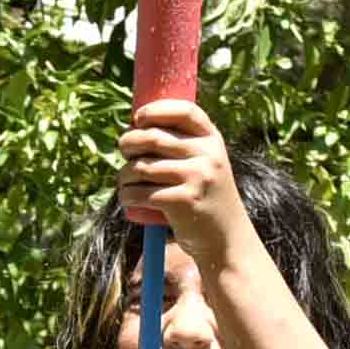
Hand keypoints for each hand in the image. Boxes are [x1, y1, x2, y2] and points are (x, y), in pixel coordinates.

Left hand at [118, 100, 250, 273]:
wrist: (226, 239)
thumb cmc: (206, 198)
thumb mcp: (206, 165)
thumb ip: (184, 145)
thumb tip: (136, 127)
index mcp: (212, 140)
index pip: (185, 110)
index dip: (157, 110)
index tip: (138, 117)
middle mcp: (207, 155)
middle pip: (153, 138)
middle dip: (129, 143)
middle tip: (124, 152)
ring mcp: (197, 177)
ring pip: (142, 167)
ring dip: (123, 175)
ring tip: (124, 181)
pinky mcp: (183, 201)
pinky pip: (141, 192)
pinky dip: (127, 195)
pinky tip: (127, 198)